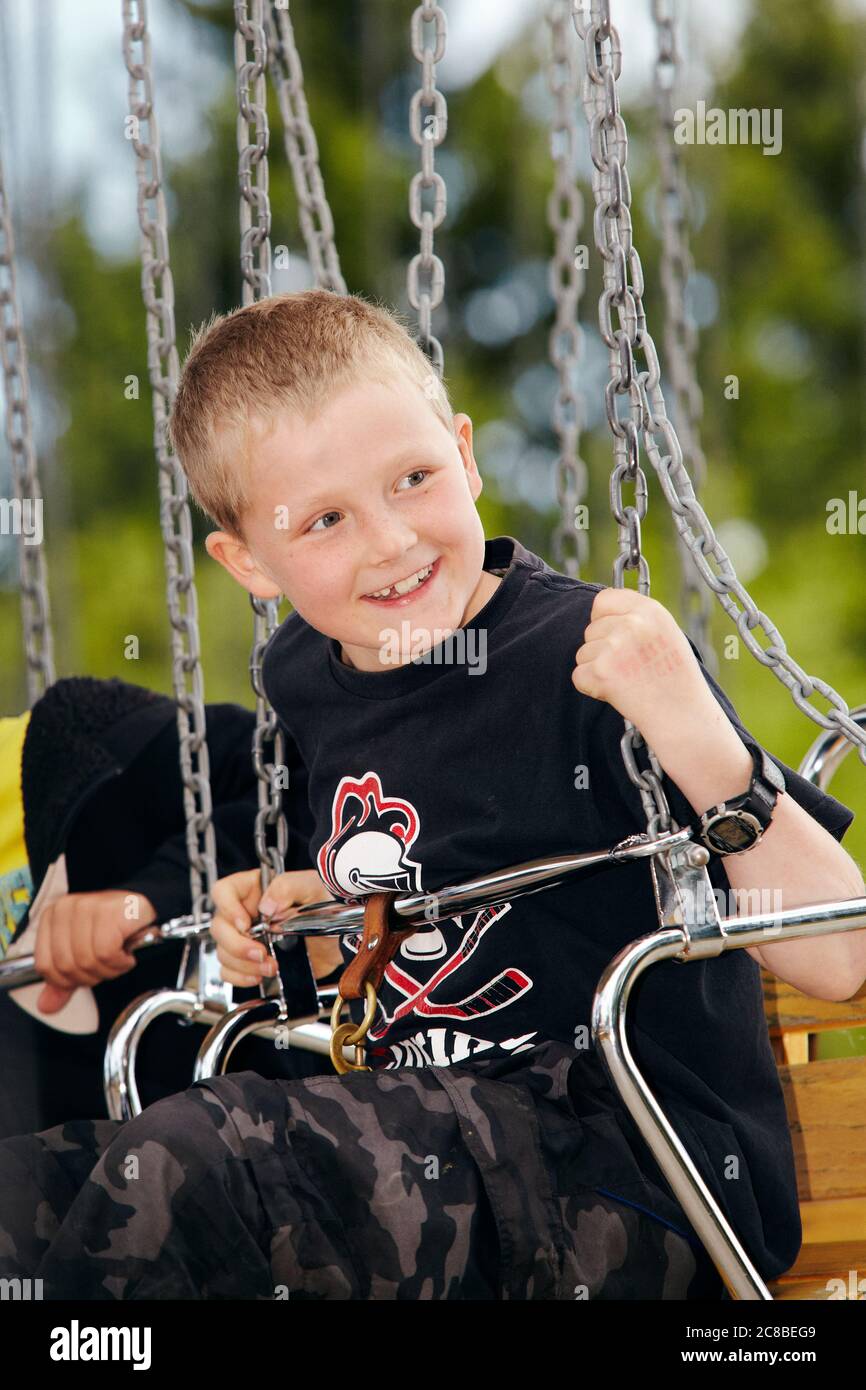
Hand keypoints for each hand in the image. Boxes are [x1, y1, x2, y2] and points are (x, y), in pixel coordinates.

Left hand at [34, 889, 156, 1014]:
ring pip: (87, 961)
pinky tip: (127, 953)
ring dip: (109, 969)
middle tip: (107, 965)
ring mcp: (85, 908)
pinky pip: (106, 953)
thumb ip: (64, 980)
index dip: (68, 980)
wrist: (143, 910)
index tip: (86, 974)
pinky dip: (120, 961)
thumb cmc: (114, 929)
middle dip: (91, 975)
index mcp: (51, 918)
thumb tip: (47, 1006)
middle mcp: (65, 909)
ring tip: (119, 958)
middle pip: (67, 966)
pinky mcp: (107, 912)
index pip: (45, 965)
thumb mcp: (84, 955)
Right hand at [210, 867, 338, 986]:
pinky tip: (260, 975)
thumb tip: (267, 904)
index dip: (228, 908)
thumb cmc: (328, 902)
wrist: (342, 935)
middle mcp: (246, 912)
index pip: (224, 891)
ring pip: (223, 952)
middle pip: (219, 927)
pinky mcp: (253, 960)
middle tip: (260, 952)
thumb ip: (287, 887)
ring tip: (270, 966)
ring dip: (244, 964)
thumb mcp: (312, 886)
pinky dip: (241, 976)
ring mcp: (248, 938)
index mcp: (255, 888)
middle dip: (238, 944)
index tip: (246, 924)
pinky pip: (230, 971)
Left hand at [572, 587, 708, 735]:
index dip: (604, 619)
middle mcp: (632, 623)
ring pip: (584, 653)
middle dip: (603, 650)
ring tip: (629, 682)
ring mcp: (614, 646)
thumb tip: (601, 616)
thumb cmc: (677, 681)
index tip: (613, 636)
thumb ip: (636, 619)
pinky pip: (579, 676)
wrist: (684, 719)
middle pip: (591, 629)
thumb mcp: (666, 635)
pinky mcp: (601, 672)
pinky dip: (592, 688)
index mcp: (650, 610)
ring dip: (598, 670)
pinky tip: (619, 694)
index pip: (604, 600)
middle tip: (631, 669)